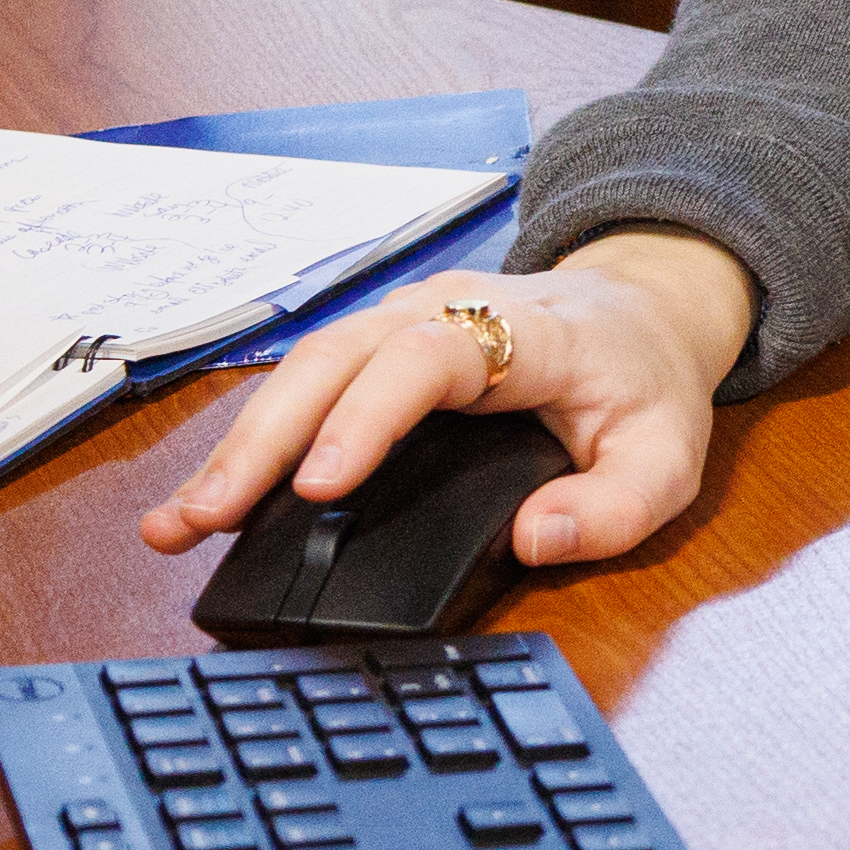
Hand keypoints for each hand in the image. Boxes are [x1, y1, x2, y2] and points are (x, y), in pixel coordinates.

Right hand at [131, 231, 752, 572]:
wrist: (639, 312)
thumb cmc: (643, 385)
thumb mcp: (669, 457)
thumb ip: (616, 507)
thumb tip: (535, 540)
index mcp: (525, 331)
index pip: (430, 356)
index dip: (367, 417)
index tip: (319, 487)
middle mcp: (448, 308)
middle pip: (336, 357)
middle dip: (265, 439)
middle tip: (209, 516)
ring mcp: (404, 318)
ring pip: (304, 366)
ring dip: (239, 442)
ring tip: (179, 519)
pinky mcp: (376, 343)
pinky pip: (305, 382)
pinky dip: (251, 438)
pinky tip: (206, 494)